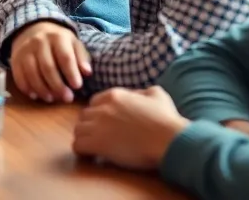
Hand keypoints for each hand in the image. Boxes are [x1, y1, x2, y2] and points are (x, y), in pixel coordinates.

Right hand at [8, 21, 90, 102]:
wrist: (32, 28)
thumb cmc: (58, 41)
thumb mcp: (73, 43)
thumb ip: (81, 58)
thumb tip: (87, 73)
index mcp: (57, 37)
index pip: (65, 57)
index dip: (71, 73)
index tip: (77, 86)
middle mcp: (39, 42)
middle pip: (47, 67)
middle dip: (58, 86)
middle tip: (67, 98)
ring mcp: (25, 50)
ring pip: (32, 73)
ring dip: (42, 89)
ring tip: (51, 99)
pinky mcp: (15, 58)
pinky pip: (18, 75)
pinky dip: (26, 88)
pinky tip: (35, 95)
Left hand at [72, 87, 188, 169]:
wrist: (170, 140)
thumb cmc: (167, 120)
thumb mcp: (158, 95)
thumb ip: (143, 91)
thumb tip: (136, 94)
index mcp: (114, 95)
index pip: (94, 102)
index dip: (100, 114)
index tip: (107, 125)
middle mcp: (103, 108)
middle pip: (84, 116)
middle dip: (91, 126)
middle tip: (101, 137)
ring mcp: (98, 125)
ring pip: (78, 130)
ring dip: (85, 138)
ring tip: (96, 147)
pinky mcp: (98, 143)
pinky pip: (78, 145)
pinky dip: (83, 151)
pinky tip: (93, 156)